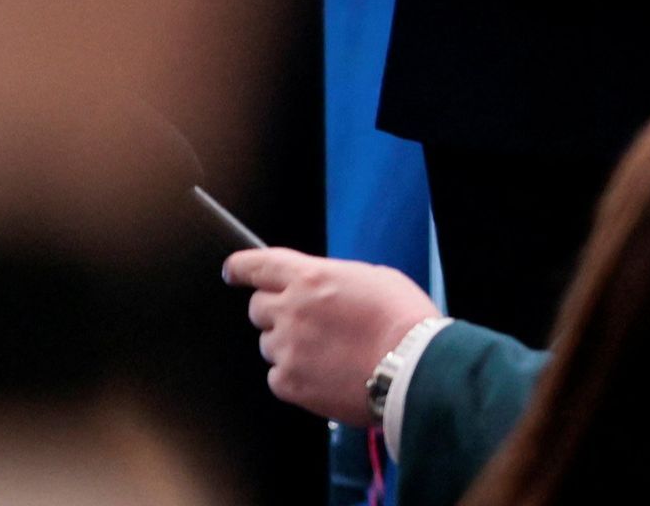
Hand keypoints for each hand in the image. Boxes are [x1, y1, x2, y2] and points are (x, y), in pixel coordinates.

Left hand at [221, 247, 437, 425]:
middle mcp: (290, 310)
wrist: (418, 371)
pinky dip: (294, 378)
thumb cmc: (405, 323)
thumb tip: (320, 288)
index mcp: (308, 278)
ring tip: (326, 356)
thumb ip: (333, 279)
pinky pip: (277, 377)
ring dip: (288, 347)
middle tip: (305, 325)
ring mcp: (288, 348)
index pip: (256, 265)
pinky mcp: (292, 383)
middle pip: (258, 308)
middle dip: (275, 313)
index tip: (232, 272)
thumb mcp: (372, 278)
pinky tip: (322, 377)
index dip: (240, 268)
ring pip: (268, 345)